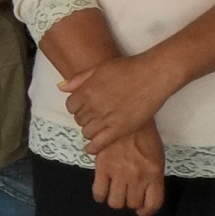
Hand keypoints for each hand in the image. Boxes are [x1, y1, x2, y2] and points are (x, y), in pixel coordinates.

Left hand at [61, 48, 181, 153]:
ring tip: (98, 127)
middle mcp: (93, 107)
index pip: (70, 106)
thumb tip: (61, 87)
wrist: (153, 76)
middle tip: (95, 115)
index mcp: (86, 91)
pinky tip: (92, 147)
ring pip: (87, 132)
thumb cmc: (128, 68)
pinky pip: (99, 144)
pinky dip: (93, 147)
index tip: (84, 106)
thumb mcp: (100, 68)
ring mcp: (106, 119)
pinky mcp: (119, 129)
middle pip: (79, 119)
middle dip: (85, 117)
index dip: (77, 106)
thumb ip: (79, 79)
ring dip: (90, 130)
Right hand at [91, 126, 167, 215]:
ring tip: (115, 192)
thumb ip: (151, 175)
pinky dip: (100, 196)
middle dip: (130, 202)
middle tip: (127, 194)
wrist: (127, 117)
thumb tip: (144, 190)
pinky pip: (99, 192)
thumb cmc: (144, 135)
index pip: (152, 204)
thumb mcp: (156, 155)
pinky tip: (102, 191)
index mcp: (154, 174)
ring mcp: (119, 174)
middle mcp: (137, 177)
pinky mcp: (103, 168)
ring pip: (115, 202)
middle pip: (132, 204)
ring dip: (115, 200)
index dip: (146, 211)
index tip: (141, 210)